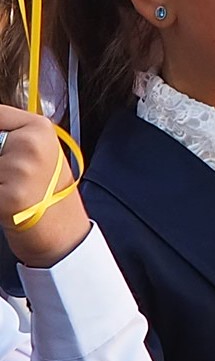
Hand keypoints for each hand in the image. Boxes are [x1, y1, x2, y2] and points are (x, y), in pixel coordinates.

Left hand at [0, 107, 89, 268]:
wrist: (63, 232)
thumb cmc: (47, 193)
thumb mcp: (37, 153)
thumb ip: (11, 137)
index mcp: (39, 128)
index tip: (1, 150)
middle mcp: (30, 144)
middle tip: (8, 175)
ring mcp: (20, 170)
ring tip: (8, 189)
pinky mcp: (9, 196)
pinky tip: (7, 203)